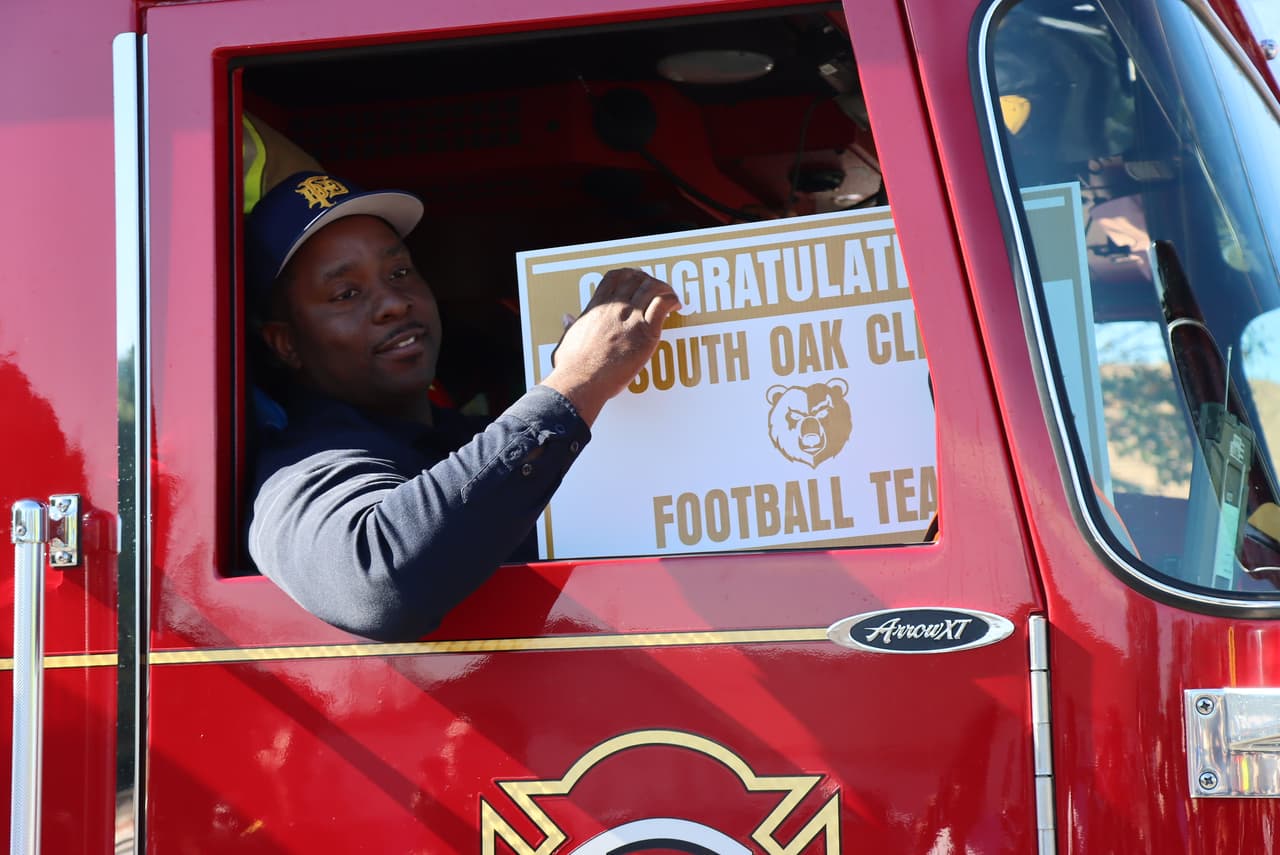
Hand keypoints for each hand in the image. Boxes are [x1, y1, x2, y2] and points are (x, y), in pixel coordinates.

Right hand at [542, 268, 680, 424]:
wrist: (582, 379)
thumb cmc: (573, 366)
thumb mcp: (568, 338)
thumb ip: (571, 325)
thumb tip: (567, 318)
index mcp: (596, 307)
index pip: (614, 278)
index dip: (629, 274)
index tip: (637, 278)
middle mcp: (615, 308)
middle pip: (637, 279)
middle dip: (649, 280)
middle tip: (657, 288)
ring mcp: (631, 318)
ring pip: (653, 287)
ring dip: (665, 289)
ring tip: (671, 296)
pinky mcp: (645, 332)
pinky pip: (664, 305)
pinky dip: (673, 301)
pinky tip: (676, 307)